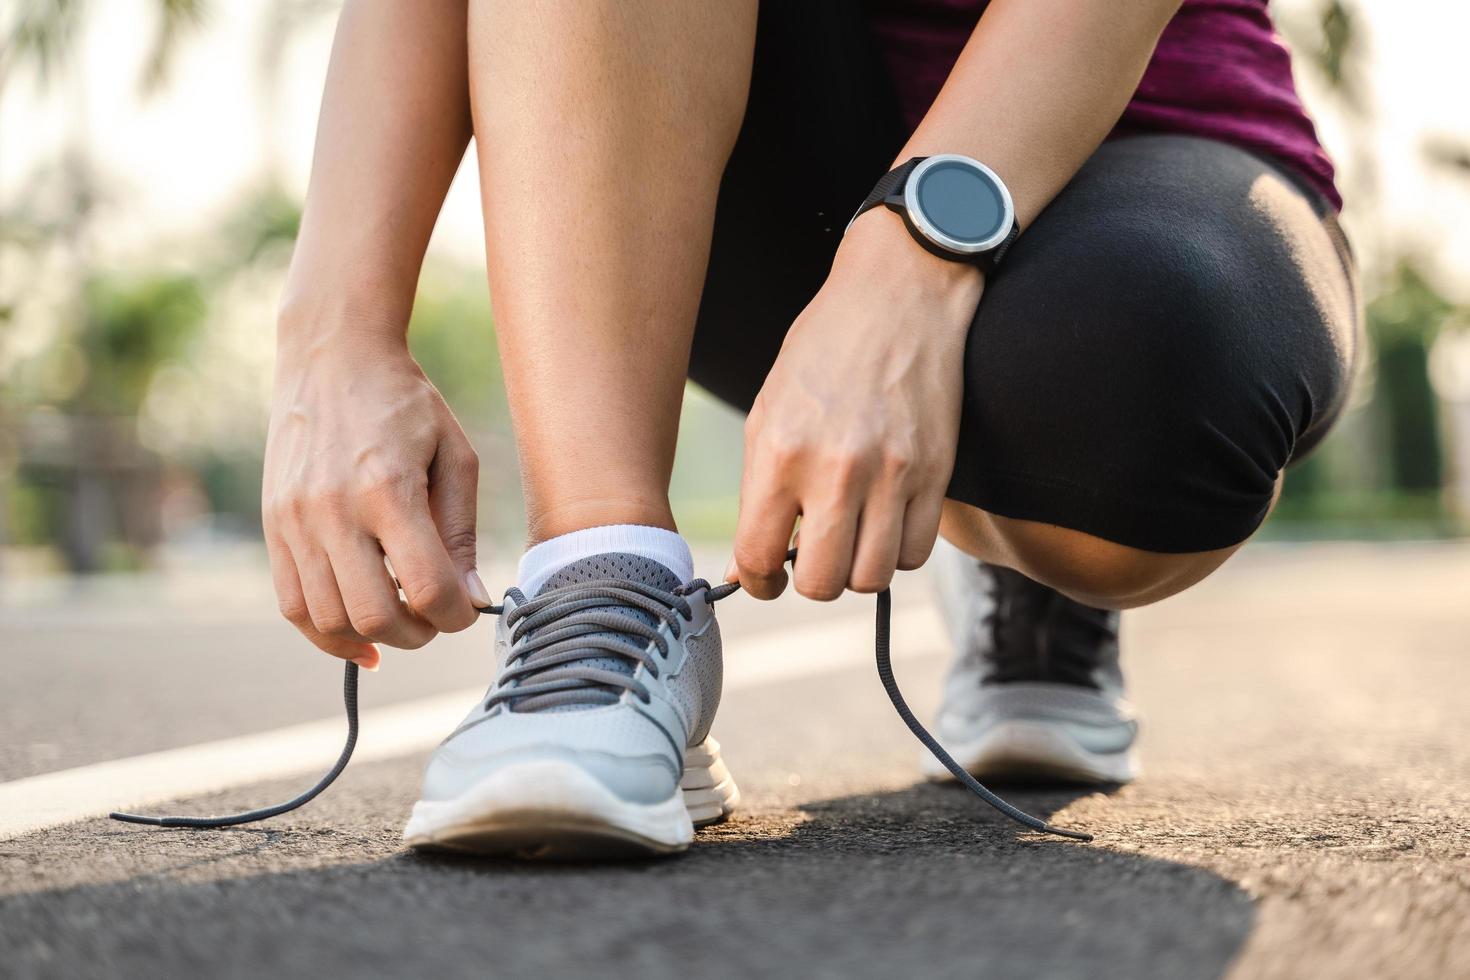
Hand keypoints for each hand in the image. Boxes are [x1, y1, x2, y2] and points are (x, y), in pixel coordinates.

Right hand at [263, 328, 488, 667]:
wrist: (332, 359)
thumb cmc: (405, 406)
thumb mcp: (454, 456)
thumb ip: (461, 532)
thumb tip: (470, 601)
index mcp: (387, 489)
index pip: (426, 587)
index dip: (455, 616)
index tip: (466, 610)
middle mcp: (333, 510)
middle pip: (375, 615)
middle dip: (418, 633)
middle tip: (436, 618)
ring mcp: (294, 522)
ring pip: (331, 620)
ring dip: (375, 636)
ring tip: (402, 618)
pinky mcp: (272, 528)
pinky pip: (294, 607)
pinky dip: (329, 634)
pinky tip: (362, 637)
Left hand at [729, 210, 983, 599]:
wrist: (899, 297)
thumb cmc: (824, 352)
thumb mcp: (769, 412)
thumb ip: (756, 493)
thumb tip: (743, 570)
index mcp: (781, 451)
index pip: (759, 556)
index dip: (757, 580)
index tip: (764, 575)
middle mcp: (837, 468)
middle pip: (821, 583)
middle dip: (808, 581)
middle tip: (808, 556)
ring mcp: (894, 474)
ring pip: (873, 577)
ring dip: (855, 570)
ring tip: (848, 537)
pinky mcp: (937, 473)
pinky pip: (916, 554)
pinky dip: (897, 551)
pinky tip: (884, 519)